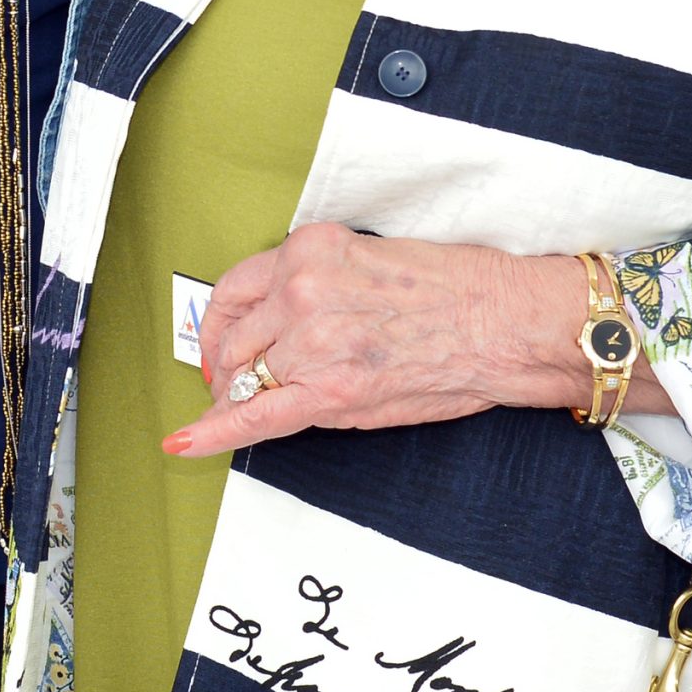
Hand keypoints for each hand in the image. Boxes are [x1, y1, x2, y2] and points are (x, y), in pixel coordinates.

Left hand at [170, 224, 663, 458]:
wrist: (504, 321)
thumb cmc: (456, 290)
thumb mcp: (369, 263)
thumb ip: (314, 292)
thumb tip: (272, 335)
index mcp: (311, 248)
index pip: (234, 289)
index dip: (219, 327)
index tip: (219, 345)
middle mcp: (302, 286)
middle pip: (235, 339)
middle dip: (229, 370)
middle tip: (237, 389)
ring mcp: (313, 337)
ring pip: (246, 377)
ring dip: (242, 398)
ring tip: (259, 410)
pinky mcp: (331, 388)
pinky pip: (254, 416)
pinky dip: (213, 432)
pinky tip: (186, 442)